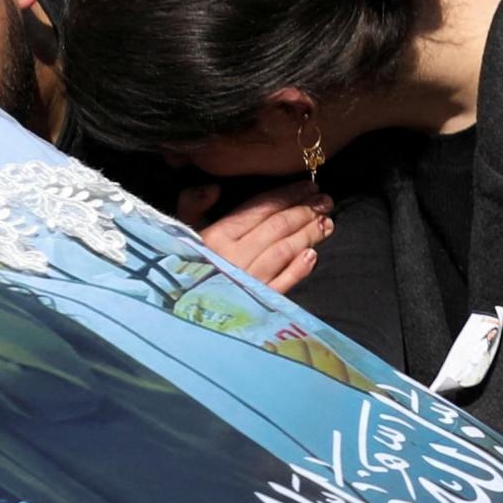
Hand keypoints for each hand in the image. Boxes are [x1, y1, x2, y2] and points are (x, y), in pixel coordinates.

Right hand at [176, 178, 331, 293]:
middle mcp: (232, 257)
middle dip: (304, 211)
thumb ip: (192, 205)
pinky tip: (312, 256)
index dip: (286, 194)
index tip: (308, 185)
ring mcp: (245, 283)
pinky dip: (298, 270)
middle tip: (326, 200)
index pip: (259, 209)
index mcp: (215, 236)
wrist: (175, 317)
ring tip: (327, 222)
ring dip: (308, 235)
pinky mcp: (254, 306)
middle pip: (276, 227)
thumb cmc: (179, 267)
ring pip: (283, 252)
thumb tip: (214, 188)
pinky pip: (280, 286)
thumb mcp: (180, 232)